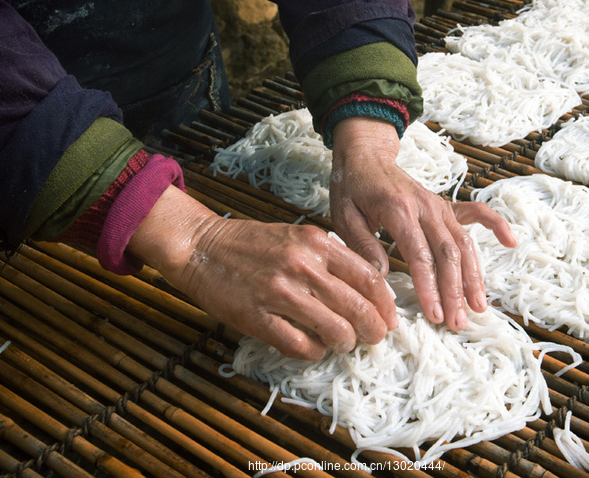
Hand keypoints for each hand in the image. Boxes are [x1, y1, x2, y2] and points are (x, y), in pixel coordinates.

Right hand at [127, 185, 396, 359]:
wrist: (200, 246)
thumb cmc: (250, 243)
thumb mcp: (297, 236)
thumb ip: (330, 257)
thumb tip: (367, 287)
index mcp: (317, 243)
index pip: (370, 279)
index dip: (386, 305)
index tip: (388, 318)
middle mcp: (303, 265)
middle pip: (358, 308)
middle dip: (373, 330)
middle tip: (374, 338)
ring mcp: (280, 292)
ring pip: (335, 331)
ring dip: (345, 343)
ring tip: (341, 343)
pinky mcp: (258, 317)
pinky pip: (301, 346)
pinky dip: (315, 352)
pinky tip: (313, 347)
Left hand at [330, 117, 516, 330]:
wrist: (365, 155)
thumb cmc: (351, 187)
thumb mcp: (343, 216)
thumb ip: (362, 246)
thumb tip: (382, 278)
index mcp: (398, 210)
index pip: (420, 256)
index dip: (430, 288)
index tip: (435, 315)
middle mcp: (424, 207)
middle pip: (448, 254)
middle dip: (455, 291)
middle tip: (457, 323)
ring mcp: (438, 206)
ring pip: (463, 242)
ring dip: (473, 276)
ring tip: (478, 307)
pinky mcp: (444, 206)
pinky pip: (475, 214)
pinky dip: (495, 225)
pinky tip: (510, 241)